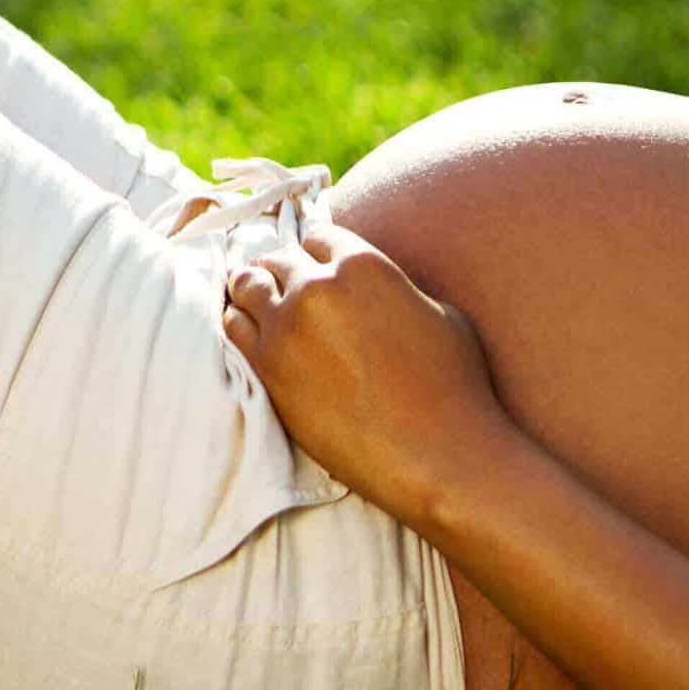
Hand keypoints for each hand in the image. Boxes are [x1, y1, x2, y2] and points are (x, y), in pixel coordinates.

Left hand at [223, 223, 506, 525]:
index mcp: (364, 264)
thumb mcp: (442, 313)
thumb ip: (400, 289)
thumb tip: (383, 293)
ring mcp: (287, 326)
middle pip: (278, 259)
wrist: (434, 452)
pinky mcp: (267, 368)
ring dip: (252, 291)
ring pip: (246, 286)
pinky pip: (234, 328)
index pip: (320, 236)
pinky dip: (240, 323)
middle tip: (281, 284)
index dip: (319, 252)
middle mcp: (318, 285)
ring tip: (258, 302)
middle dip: (281, 269)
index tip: (316, 266)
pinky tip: (250, 331)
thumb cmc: (454, 385)